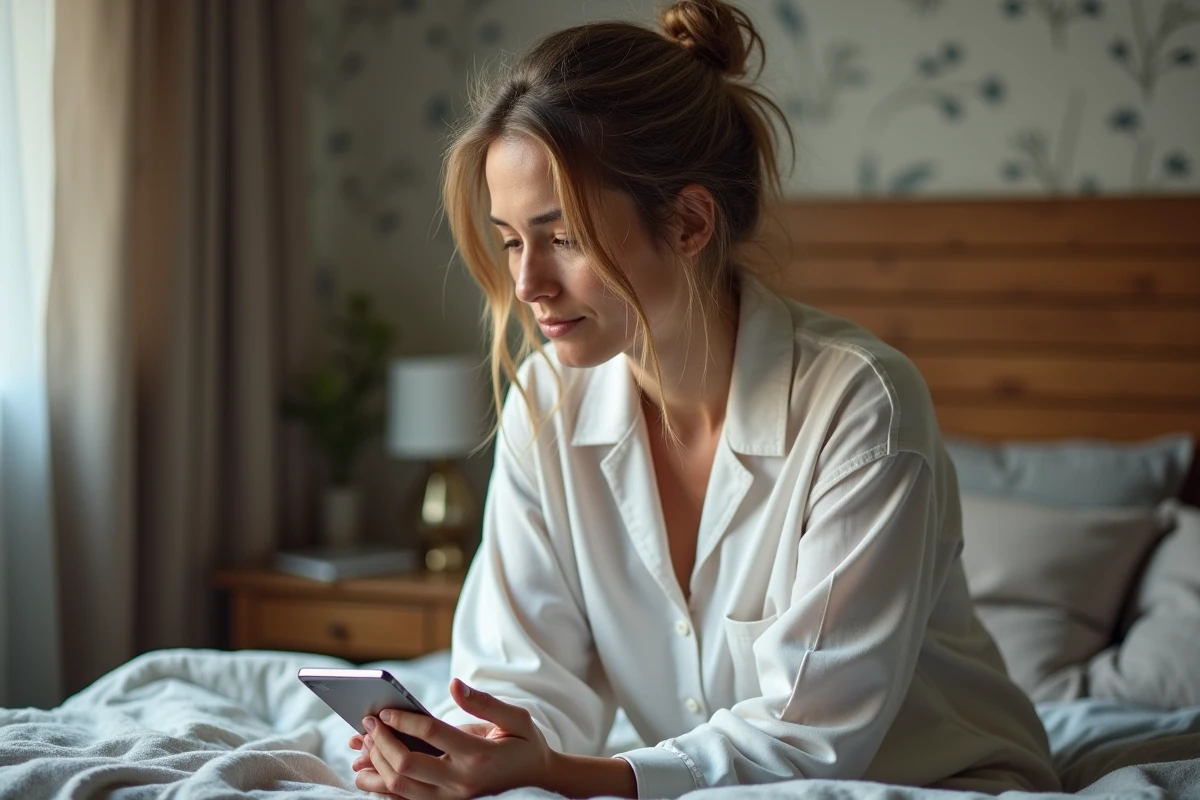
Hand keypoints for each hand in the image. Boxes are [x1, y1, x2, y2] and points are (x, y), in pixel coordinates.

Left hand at [345, 678, 555, 798]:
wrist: (536, 778)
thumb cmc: (524, 743)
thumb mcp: (516, 718)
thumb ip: (483, 702)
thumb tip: (454, 684)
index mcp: (479, 756)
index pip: (432, 735)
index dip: (404, 720)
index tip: (384, 710)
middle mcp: (462, 783)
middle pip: (407, 766)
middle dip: (381, 743)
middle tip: (369, 723)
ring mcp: (451, 799)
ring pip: (400, 789)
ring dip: (374, 768)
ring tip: (362, 746)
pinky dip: (381, 787)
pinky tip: (367, 773)